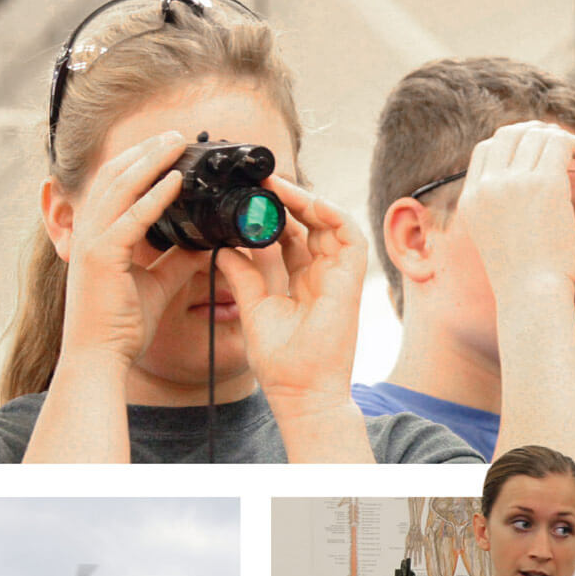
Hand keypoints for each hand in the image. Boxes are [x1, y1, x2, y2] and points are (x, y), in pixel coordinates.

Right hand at [58, 130, 201, 367]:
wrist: (100, 358)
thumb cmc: (120, 326)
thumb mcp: (156, 284)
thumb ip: (177, 260)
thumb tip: (205, 242)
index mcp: (97, 236)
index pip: (116, 186)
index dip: (140, 162)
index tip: (169, 148)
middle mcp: (89, 232)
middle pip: (115, 175)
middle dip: (146, 151)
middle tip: (177, 135)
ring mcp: (92, 242)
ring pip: (120, 186)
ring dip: (151, 161)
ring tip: (177, 143)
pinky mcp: (102, 257)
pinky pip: (132, 218)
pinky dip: (154, 196)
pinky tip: (176, 180)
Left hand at [215, 174, 367, 417]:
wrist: (301, 393)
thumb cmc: (281, 364)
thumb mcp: (253, 310)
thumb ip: (242, 277)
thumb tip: (222, 249)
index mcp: (300, 283)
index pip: (290, 236)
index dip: (273, 214)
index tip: (248, 198)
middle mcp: (321, 276)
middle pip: (309, 225)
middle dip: (288, 200)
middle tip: (261, 181)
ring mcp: (338, 278)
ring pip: (330, 224)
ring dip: (307, 201)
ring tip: (279, 187)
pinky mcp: (351, 282)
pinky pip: (352, 237)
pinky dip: (334, 215)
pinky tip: (309, 203)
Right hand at [458, 120, 574, 302]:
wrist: (530, 295)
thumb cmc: (520, 278)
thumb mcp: (494, 238)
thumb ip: (499, 208)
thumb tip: (524, 185)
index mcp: (471, 200)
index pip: (487, 150)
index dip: (514, 144)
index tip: (536, 155)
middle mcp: (487, 187)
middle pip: (509, 134)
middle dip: (536, 134)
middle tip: (558, 150)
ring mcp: (513, 182)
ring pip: (537, 134)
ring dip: (560, 140)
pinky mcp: (544, 183)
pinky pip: (561, 142)